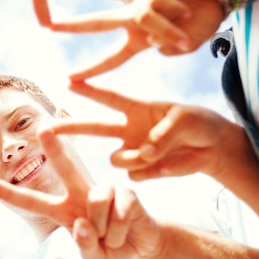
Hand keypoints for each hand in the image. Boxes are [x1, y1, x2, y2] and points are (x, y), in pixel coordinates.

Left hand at [0, 128, 161, 258]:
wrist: (145, 247)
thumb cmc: (112, 249)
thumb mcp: (94, 258)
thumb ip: (84, 248)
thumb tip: (82, 224)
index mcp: (63, 210)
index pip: (31, 202)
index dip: (8, 194)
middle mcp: (79, 192)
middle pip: (65, 167)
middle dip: (55, 148)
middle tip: (44, 129)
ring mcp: (103, 189)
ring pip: (95, 202)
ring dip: (105, 231)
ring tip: (112, 237)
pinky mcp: (125, 191)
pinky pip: (118, 212)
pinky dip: (121, 231)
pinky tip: (126, 231)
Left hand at [52, 0, 223, 79]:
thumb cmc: (203, 17)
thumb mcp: (186, 44)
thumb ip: (168, 48)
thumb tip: (150, 40)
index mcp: (139, 36)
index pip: (113, 57)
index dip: (93, 69)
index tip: (69, 79)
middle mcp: (135, 17)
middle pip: (99, 22)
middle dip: (74, 26)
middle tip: (49, 27)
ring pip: (145, 18)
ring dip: (170, 28)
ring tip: (188, 27)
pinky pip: (159, 2)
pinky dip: (178, 9)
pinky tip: (187, 6)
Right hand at [52, 80, 238, 181]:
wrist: (212, 147)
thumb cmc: (196, 123)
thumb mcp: (184, 120)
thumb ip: (162, 134)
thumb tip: (145, 154)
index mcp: (137, 109)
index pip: (109, 98)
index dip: (90, 90)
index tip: (69, 82)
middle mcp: (128, 129)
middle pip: (94, 128)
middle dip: (70, 128)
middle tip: (46, 130)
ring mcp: (134, 151)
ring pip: (118, 159)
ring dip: (135, 160)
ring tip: (157, 156)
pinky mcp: (143, 171)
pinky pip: (136, 176)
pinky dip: (152, 172)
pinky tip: (168, 165)